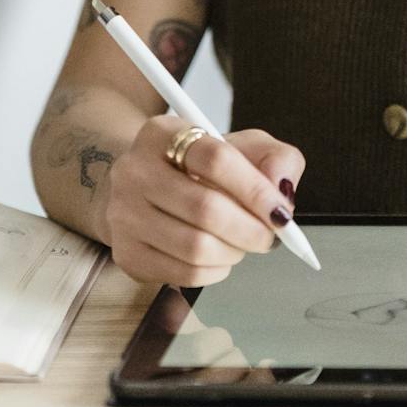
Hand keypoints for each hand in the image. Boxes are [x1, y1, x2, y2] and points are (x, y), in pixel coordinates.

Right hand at [105, 113, 304, 287]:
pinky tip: (220, 256)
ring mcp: (124, 215)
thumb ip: (275, 157)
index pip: (216, 159)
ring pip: (196, 247)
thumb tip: (281, 189)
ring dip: (234, 252)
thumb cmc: (201, 167)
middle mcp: (134, 171)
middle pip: (206, 209)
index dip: (256, 190)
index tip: (280, 211)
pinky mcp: (126, 253)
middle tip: (269, 236)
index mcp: (163, 133)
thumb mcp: (241, 146)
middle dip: (251, 230)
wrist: (145, 188)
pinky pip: (184, 274)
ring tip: (243, 243)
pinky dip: (215, 271)